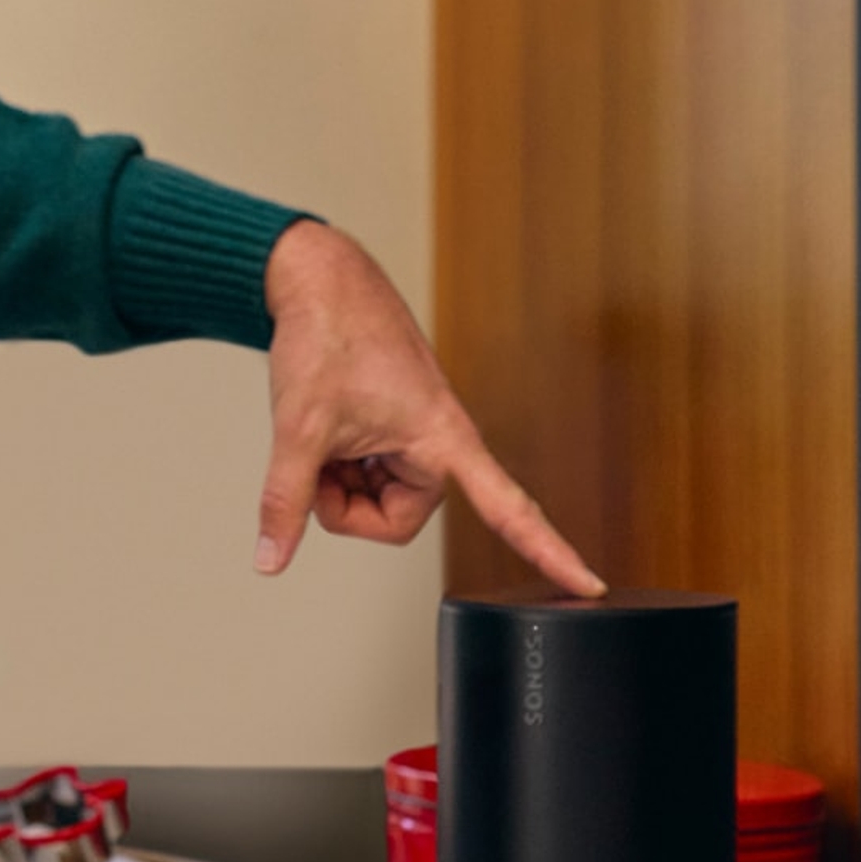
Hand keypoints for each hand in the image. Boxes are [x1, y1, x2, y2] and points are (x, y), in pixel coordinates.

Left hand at [256, 220, 601, 594]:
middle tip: (317, 461)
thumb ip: (287, 500)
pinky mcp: (390, 431)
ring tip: (321, 431)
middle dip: (346, 504)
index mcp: (442, 439)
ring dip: (337, 480)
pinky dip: (334, 462)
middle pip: (396, 519)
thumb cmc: (328, 336)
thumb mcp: (299, 427)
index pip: (508, 507)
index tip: (589, 582)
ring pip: (375, 500)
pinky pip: (365, 475)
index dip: (548, 549)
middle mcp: (438, 442)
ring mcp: (412, 438)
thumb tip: (271, 560)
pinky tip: (321, 428)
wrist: (317, 279)